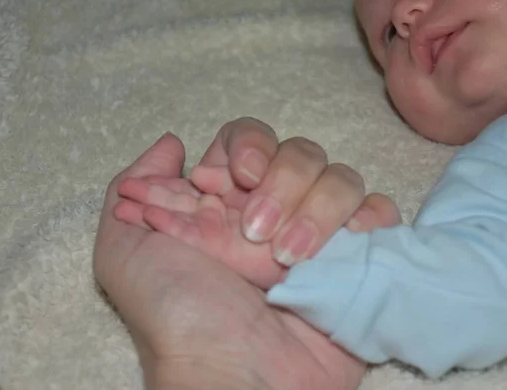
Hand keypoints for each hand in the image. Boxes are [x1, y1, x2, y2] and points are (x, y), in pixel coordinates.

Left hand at [94, 133, 365, 389]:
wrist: (234, 376)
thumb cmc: (178, 316)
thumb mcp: (126, 250)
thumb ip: (134, 185)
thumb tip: (174, 144)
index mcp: (225, 204)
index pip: (249, 139)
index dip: (248, 147)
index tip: (237, 178)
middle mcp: (273, 212)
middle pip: (299, 152)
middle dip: (283, 182)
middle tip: (259, 234)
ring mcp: (317, 235)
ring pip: (340, 177)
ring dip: (318, 209)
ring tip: (290, 260)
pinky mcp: (356, 260)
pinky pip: (379, 212)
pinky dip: (369, 219)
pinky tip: (344, 246)